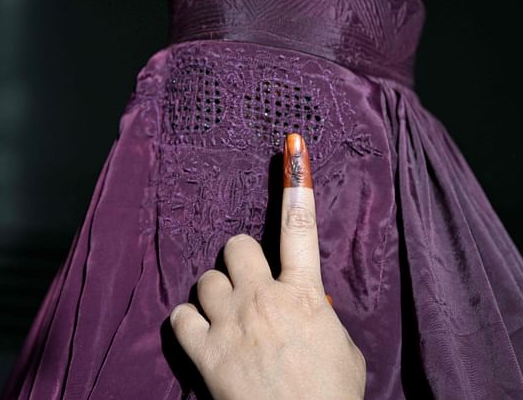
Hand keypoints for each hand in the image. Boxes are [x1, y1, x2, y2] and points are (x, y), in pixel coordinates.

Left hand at [169, 133, 366, 399]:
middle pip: (236, 245)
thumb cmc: (330, 396)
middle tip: (248, 284)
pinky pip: (181, 316)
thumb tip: (302, 303)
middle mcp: (264, 299)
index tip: (294, 147)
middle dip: (240, 260)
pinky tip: (202, 335)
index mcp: (304, 295)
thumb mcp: (341, 349)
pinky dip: (189, 323)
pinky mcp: (205, 352)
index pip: (301, 227)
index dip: (298, 183)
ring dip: (215, 293)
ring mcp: (231, 324)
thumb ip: (319, 316)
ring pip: (206, 279)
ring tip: (226, 317)